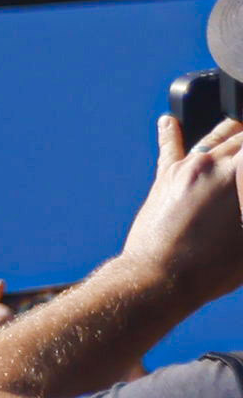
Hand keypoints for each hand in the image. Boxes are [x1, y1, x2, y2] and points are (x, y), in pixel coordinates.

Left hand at [128, 114, 242, 301]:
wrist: (163, 277)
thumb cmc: (215, 266)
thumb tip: (242, 191)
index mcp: (242, 173)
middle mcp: (214, 162)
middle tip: (242, 155)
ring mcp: (188, 167)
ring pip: (215, 137)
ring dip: (232, 129)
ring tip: (240, 121)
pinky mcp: (165, 176)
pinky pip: (170, 146)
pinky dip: (171, 132)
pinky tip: (169, 121)